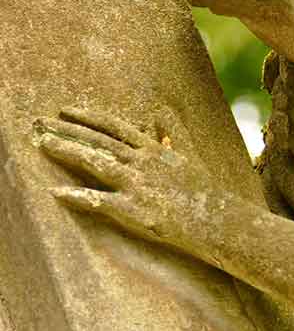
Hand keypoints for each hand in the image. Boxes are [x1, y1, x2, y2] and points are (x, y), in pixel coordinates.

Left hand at [35, 107, 217, 255]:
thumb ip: (174, 132)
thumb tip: (162, 111)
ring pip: (95, 162)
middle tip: (39, 123)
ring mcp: (138, 185)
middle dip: (67, 130)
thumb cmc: (205, 191)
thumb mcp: (190, 155)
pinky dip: (76, 197)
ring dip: (66, 152)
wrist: (217, 219)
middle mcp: (143, 163)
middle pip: (98, 141)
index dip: (89, 118)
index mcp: (154, 150)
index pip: (115, 128)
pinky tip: (55, 192)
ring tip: (41, 144)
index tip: (66, 111)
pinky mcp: (135, 210)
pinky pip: (99, 201)